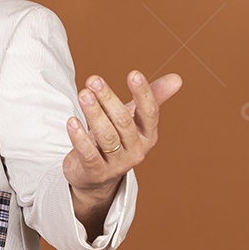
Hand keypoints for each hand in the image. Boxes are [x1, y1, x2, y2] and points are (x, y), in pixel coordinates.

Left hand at [63, 71, 182, 196]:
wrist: (95, 175)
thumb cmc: (116, 139)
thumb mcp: (133, 119)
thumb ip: (152, 98)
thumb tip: (177, 79)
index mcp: (148, 135)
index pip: (149, 113)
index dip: (143, 93)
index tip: (134, 74)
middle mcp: (136, 151)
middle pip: (123, 122)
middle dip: (108, 99)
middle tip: (94, 80)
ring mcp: (117, 164)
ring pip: (106, 136)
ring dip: (94, 113)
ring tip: (83, 94)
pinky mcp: (96, 172)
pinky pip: (89, 154)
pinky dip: (80, 138)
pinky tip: (71, 122)